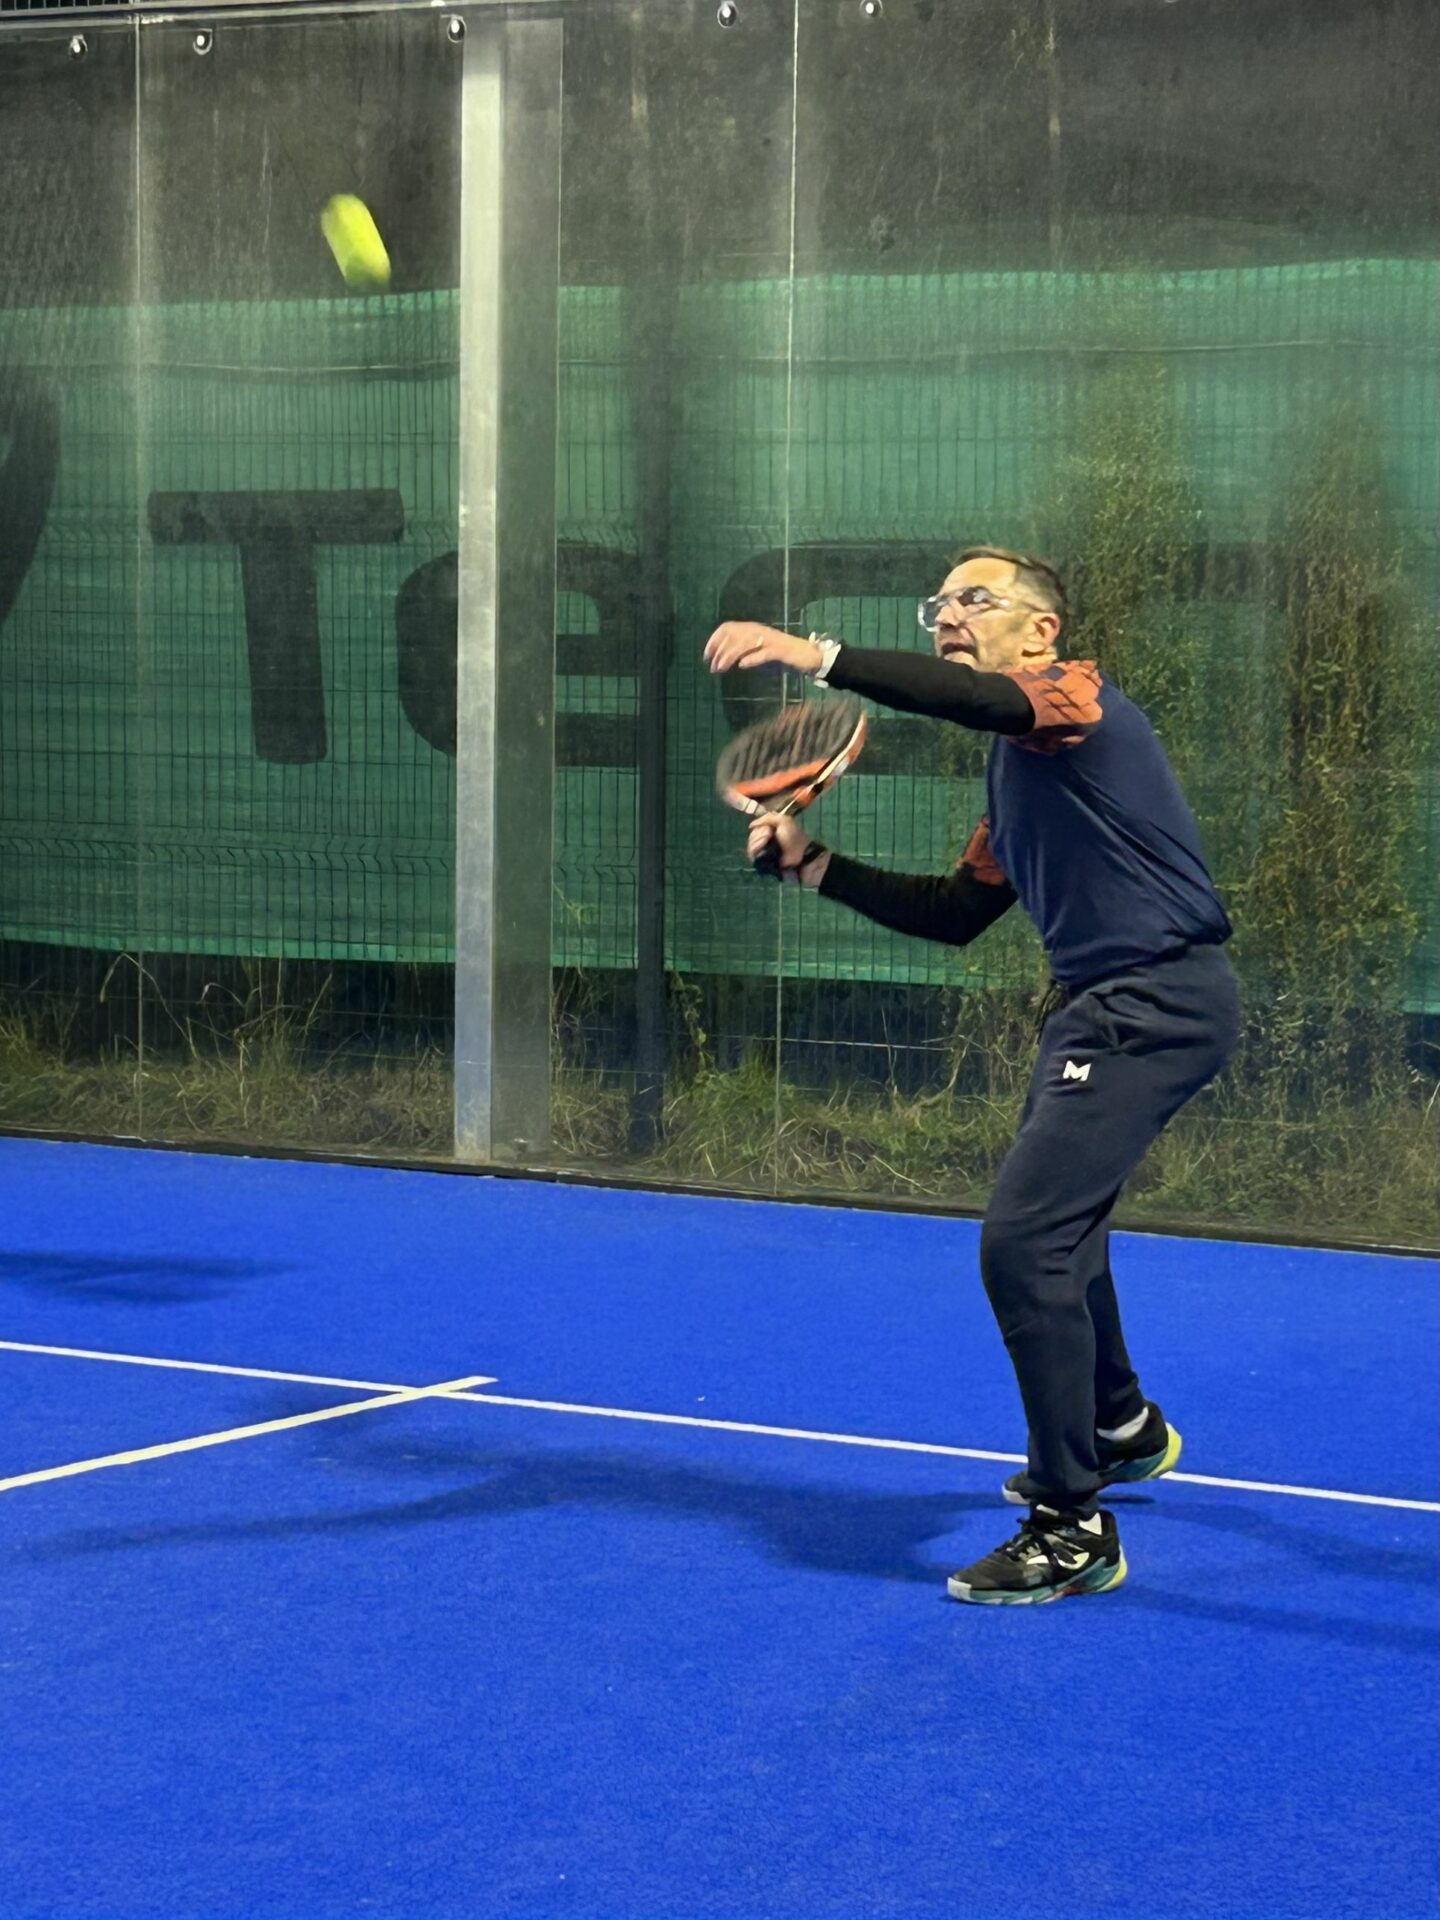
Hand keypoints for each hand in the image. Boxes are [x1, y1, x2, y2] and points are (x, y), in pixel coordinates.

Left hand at [704, 622, 822, 676]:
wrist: (807, 655)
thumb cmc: (781, 655)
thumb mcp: (758, 650)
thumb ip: (742, 651)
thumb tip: (721, 658)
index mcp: (753, 629)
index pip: (728, 628)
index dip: (714, 640)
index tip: (706, 656)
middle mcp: (760, 630)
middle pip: (733, 636)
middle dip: (719, 651)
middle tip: (712, 668)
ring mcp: (771, 639)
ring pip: (745, 644)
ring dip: (730, 656)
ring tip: (720, 669)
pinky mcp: (781, 650)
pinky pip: (764, 653)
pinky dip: (752, 658)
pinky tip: (742, 665)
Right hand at [746, 813, 828, 887]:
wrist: (799, 853)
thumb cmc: (793, 836)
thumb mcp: (783, 820)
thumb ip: (767, 818)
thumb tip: (751, 825)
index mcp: (768, 830)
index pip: (755, 827)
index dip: (758, 826)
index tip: (767, 828)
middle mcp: (763, 840)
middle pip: (751, 835)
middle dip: (759, 833)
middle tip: (769, 834)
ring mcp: (761, 850)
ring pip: (750, 843)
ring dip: (758, 839)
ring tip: (767, 840)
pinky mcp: (760, 859)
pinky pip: (751, 853)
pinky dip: (755, 847)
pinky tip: (762, 845)